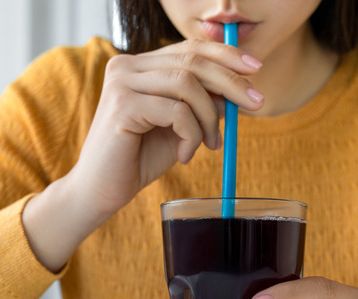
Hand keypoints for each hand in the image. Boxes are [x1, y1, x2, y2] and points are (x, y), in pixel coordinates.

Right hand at [23, 40, 263, 270]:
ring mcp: (122, 82)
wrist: (102, 190)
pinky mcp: (122, 105)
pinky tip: (185, 154)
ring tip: (210, 145)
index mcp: (140, 65)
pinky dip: (191, 135)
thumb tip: (240, 85)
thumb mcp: (180, 124)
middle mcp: (127, 65)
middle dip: (231, 82)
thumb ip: (202, 102)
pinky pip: (177, 112)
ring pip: (188, 85)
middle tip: (256, 104)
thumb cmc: (140, 157)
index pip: (190, 48)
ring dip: (210, 118)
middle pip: (193, 61)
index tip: (255, 69)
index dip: (226, 55)